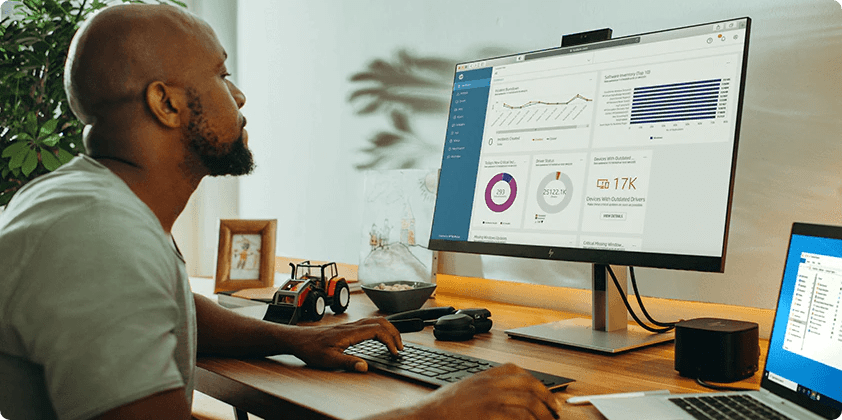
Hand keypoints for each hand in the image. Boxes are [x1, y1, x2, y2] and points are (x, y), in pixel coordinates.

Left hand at [290, 317, 402, 371]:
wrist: (299, 339)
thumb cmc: (311, 348)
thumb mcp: (328, 360)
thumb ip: (348, 362)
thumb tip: (364, 367)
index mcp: (350, 332)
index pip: (377, 330)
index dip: (389, 340)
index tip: (395, 352)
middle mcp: (352, 326)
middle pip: (380, 323)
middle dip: (394, 334)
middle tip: (401, 348)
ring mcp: (351, 326)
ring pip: (376, 321)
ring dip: (389, 330)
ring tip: (395, 343)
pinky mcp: (348, 328)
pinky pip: (370, 324)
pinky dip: (381, 329)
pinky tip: (380, 338)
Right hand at [411, 363, 560, 419]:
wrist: (426, 417)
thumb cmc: (442, 407)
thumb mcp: (464, 389)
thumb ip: (483, 387)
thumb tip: (504, 396)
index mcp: (484, 375)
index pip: (516, 370)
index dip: (535, 382)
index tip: (545, 394)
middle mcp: (490, 383)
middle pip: (529, 385)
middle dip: (547, 399)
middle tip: (555, 411)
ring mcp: (491, 398)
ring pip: (529, 403)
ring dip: (543, 415)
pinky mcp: (490, 413)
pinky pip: (519, 418)